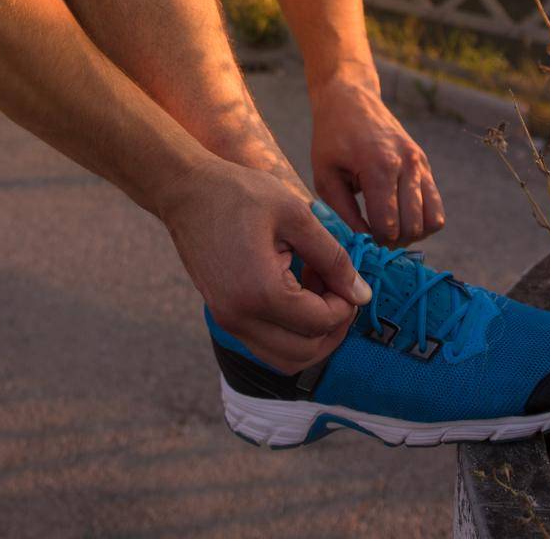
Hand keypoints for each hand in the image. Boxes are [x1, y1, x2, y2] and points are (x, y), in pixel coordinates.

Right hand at [159, 159, 371, 373]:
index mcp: (261, 292)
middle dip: (333, 328)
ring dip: (311, 336)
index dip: (345, 305)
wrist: (187, 191)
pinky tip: (295, 291)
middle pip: (305, 353)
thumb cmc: (240, 193)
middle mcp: (241, 318)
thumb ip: (333, 258)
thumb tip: (362, 294)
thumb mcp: (296, 215)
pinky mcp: (224, 316)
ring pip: (285, 359)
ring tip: (317, 291)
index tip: (347, 277)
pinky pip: (266, 344)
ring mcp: (228, 321)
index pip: (320, 323)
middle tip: (340, 291)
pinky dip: (289, 332)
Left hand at [309, 70, 444, 246]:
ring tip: (388, 226)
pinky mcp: (425, 164)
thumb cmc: (332, 138)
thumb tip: (362, 246)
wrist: (350, 99)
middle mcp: (407, 164)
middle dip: (392, 241)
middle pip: (412, 227)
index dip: (373, 242)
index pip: (388, 226)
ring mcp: (420, 163)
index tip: (359, 238)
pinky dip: (423, 220)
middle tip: (372, 234)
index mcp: (379, 166)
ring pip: (432, 221)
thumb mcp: (326, 176)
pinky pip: (437, 207)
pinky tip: (399, 215)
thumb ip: (343, 214)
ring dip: (411, 233)